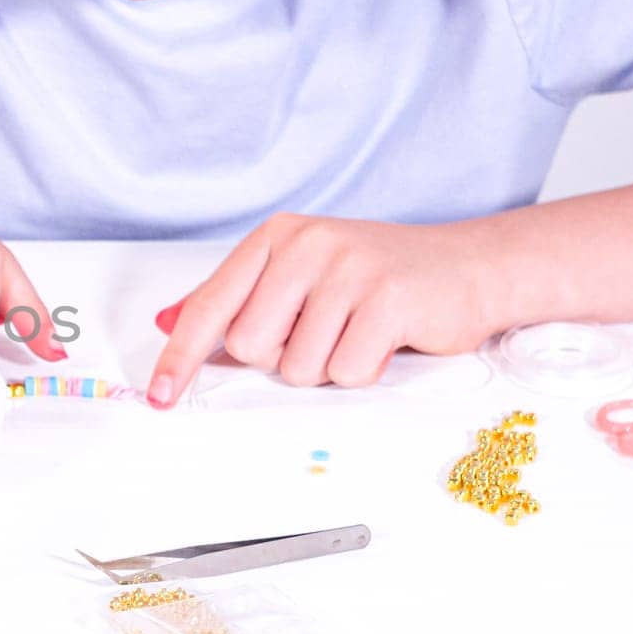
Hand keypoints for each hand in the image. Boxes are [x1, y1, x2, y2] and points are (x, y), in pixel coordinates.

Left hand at [147, 214, 500, 406]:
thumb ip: (238, 300)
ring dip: (328, 368)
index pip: (210, 307)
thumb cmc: (380, 278)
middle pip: (250, 347)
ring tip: (359, 334)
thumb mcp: (301, 276)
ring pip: (297, 367)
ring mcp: (346, 270)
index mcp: (275, 238)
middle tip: (325, 333)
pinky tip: (385, 341)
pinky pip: (345, 373)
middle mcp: (305, 245)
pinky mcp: (386, 300)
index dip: (180, 357)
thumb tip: (166, 321)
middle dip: (284, 358)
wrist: (473, 265)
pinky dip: (364, 372)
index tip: (159, 395)